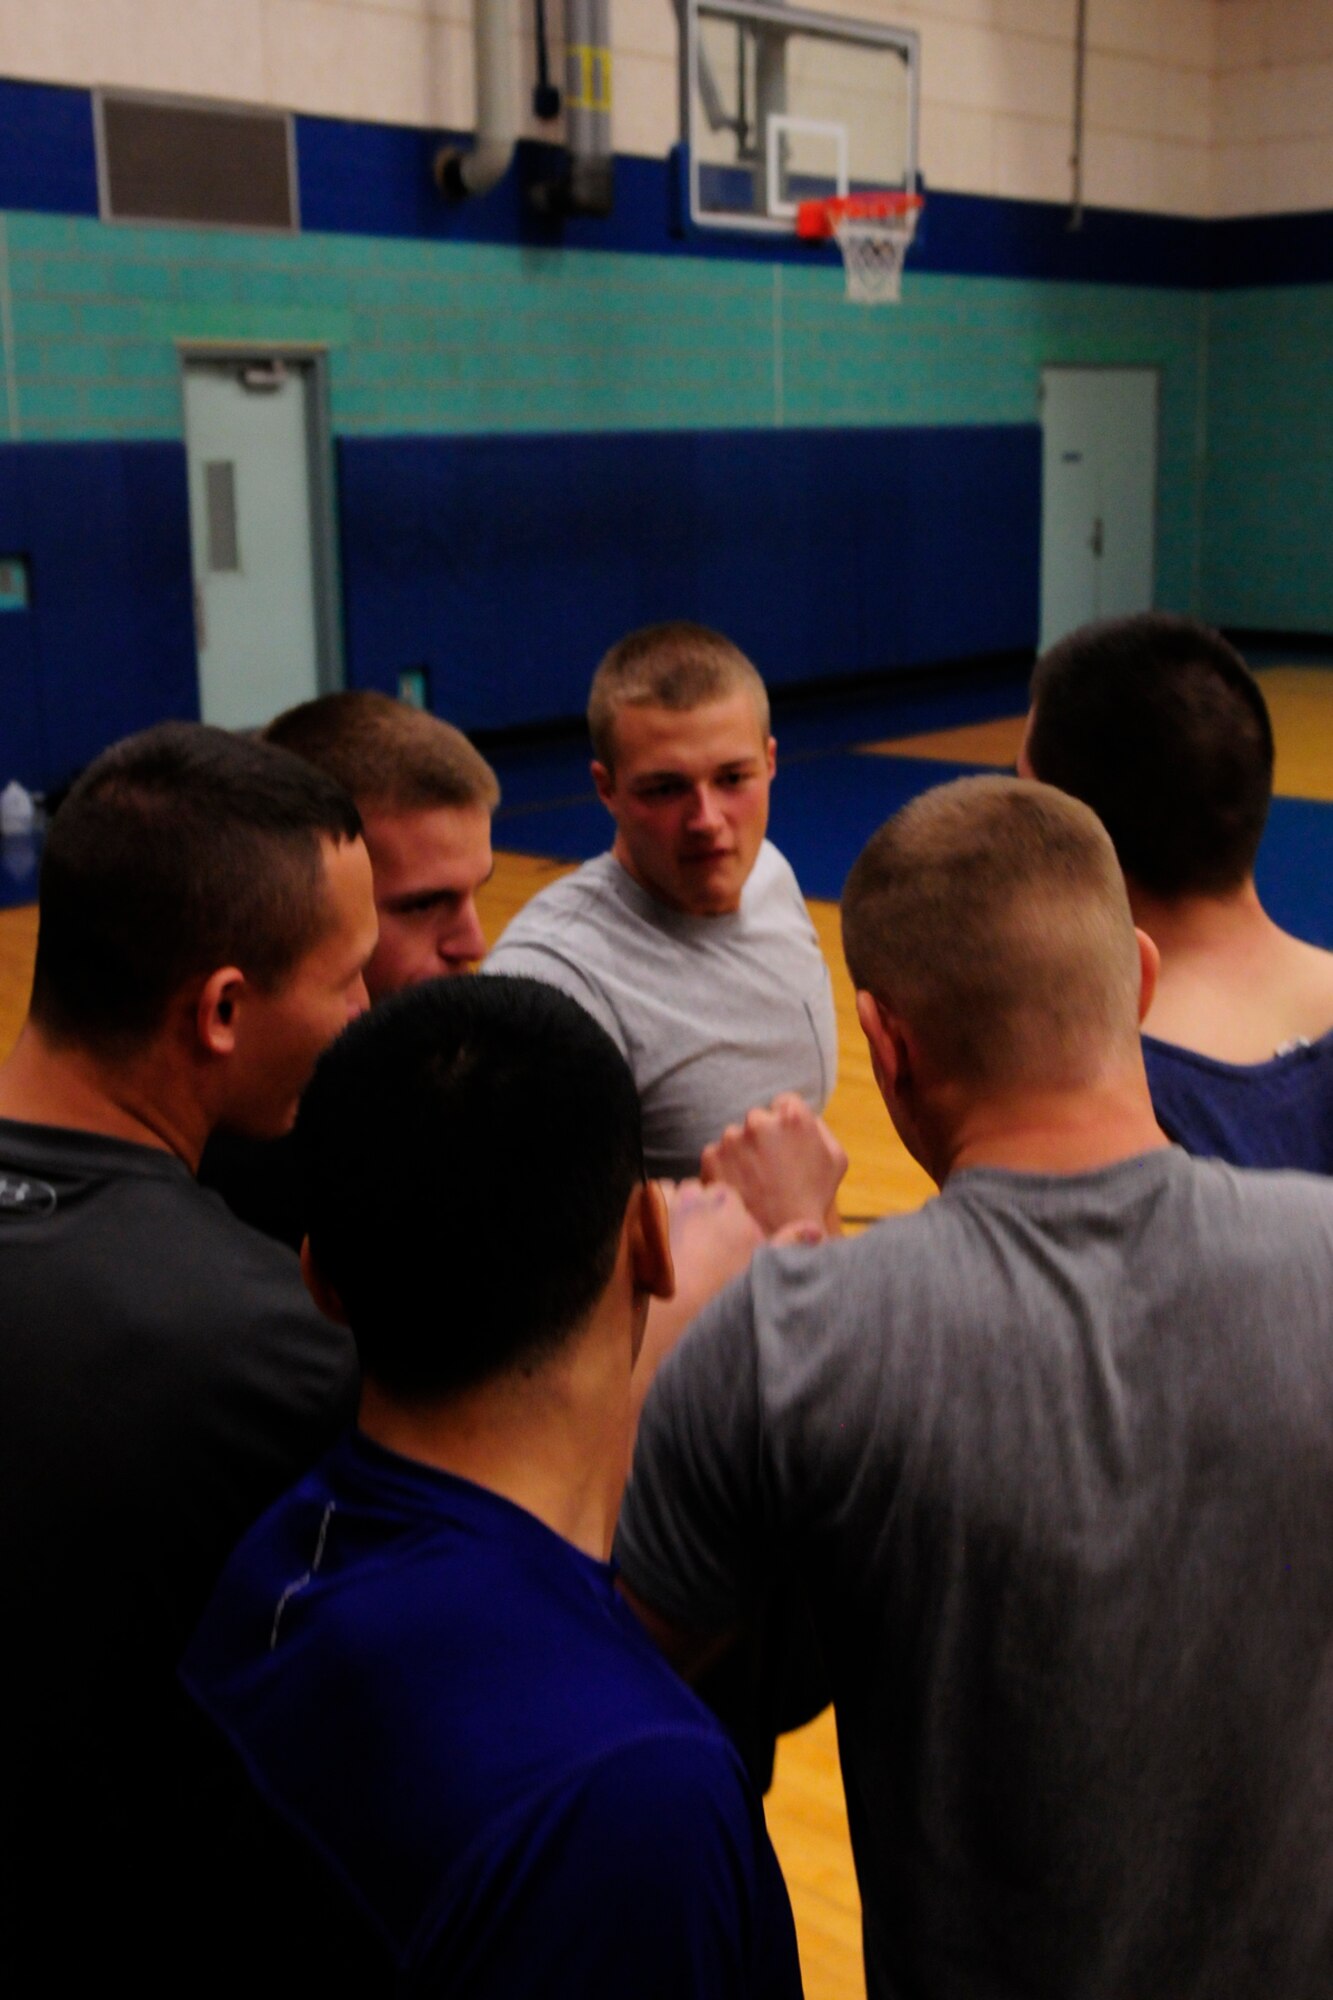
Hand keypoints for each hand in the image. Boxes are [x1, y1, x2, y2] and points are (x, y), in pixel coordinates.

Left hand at [631, 1182, 763, 1439]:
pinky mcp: (644, 1208)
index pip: (730, 1199)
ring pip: (676, 1193)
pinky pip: (649, 1197)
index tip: (716, 1245)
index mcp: (737, 1213)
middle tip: (693, 1246)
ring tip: (670, 1244)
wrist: (666, 1321)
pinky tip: (650, 1239)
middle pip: (703, 1194)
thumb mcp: (758, 1274)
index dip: (724, 1220)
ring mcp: (672, 1202)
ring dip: (674, 1209)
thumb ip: (787, 1245)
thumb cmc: (715, 1303)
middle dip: (700, 1211)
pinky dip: (649, 1212)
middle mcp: (706, 1201)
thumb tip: (817, 1231)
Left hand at [700, 1093, 847, 1237]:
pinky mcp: (711, 1157)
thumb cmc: (814, 1197)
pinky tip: (741, 1187)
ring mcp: (731, 1139)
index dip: (785, 1124)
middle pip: (757, 1119)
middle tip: (771, 1167)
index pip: (783, 1103)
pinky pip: (718, 1155)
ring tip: (756, 1181)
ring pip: (736, 1138)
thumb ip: (820, 1127)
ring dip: (742, 1153)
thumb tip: (803, 1113)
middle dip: (762, 1137)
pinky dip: (726, 1168)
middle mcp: (758, 1122)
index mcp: (792, 1117)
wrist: (781, 1234)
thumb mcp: (836, 1159)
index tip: (786, 1144)